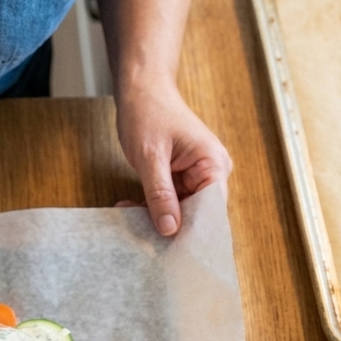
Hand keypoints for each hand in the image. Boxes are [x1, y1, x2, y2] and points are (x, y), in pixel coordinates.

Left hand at [115, 77, 231, 235]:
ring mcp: (194, 176)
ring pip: (179, 211)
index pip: (212, 211)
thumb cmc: (148, 112)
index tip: (172, 251)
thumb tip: (170, 229)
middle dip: (169, 226)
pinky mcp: (178, 178)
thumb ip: (160, 193)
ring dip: (154, 216)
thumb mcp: (150, 156)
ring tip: (129, 216)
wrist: (140, 89)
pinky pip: (167, 201)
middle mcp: (210, 172)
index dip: (194, 232)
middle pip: (197, 215)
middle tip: (143, 239)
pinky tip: (127, 207)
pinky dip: (148, 206)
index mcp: (213, 164)